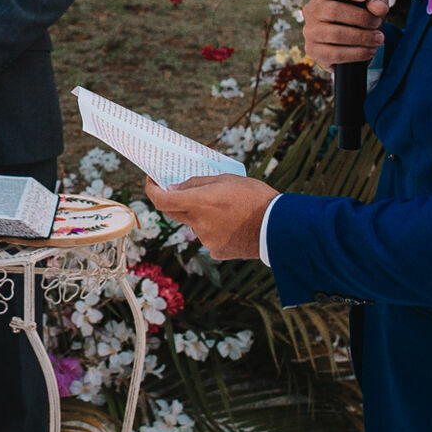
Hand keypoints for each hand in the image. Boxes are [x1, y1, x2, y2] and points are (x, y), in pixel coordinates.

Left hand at [144, 173, 276, 260]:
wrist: (280, 228)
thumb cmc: (255, 197)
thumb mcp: (226, 179)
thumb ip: (197, 184)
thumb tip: (175, 188)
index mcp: (198, 203)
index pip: (161, 201)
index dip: (151, 190)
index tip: (152, 181)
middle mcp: (198, 224)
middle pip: (174, 212)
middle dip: (175, 201)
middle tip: (184, 190)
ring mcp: (206, 240)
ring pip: (195, 224)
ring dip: (203, 216)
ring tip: (228, 208)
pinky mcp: (217, 251)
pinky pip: (209, 238)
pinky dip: (216, 230)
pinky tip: (234, 224)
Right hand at [302, 0, 391, 72]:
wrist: (349, 42)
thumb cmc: (360, 14)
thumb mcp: (372, 2)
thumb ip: (378, 0)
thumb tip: (378, 8)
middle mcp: (312, 10)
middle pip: (333, 10)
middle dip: (361, 18)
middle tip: (377, 23)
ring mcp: (310, 31)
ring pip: (335, 34)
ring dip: (362, 37)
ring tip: (379, 38)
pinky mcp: (313, 50)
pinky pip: (335, 53)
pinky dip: (357, 53)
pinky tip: (370, 51)